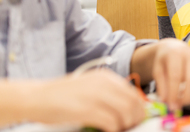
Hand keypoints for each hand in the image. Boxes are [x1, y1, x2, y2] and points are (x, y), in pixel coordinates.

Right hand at [30, 70, 144, 131]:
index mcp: (107, 77)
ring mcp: (96, 95)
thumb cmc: (62, 96)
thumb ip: (108, 94)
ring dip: (126, 125)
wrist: (36, 97)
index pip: (134, 93)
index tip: (137, 120)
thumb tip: (128, 109)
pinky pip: (111, 122)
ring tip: (119, 130)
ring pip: (126, 113)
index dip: (139, 109)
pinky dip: (114, 130)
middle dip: (136, 119)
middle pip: (133, 103)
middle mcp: (104, 83)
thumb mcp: (90, 87)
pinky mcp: (87, 109)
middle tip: (130, 128)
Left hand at [152, 39, 189, 110]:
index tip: (171, 105)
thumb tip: (166, 100)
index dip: (174, 92)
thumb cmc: (165, 60)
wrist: (174, 48)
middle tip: (181, 106)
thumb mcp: (158, 69)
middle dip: (186, 96)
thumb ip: (161, 84)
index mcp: (175, 54)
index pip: (176, 76)